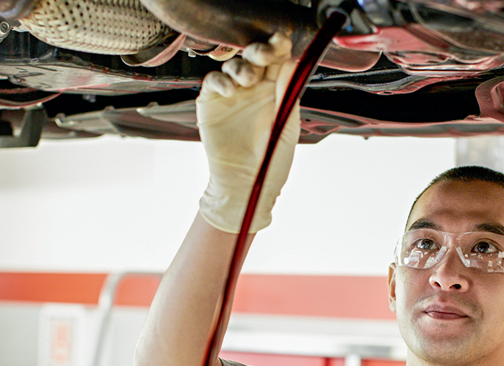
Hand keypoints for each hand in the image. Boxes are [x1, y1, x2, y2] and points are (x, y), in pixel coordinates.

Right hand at [196, 33, 299, 232]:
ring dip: (241, 66)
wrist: (246, 187)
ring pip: (233, 66)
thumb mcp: (286, 126)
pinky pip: (212, 82)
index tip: (281, 42)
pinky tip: (230, 91)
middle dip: (259, 50)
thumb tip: (292, 62)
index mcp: (276, 92)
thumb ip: (288, 94)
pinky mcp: (211, 105)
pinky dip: (220, 81)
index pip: (277, 60)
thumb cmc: (271, 163)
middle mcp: (253, 90)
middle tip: (263, 55)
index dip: (278, 47)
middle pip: (254, 57)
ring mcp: (232, 96)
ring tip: (247, 81)